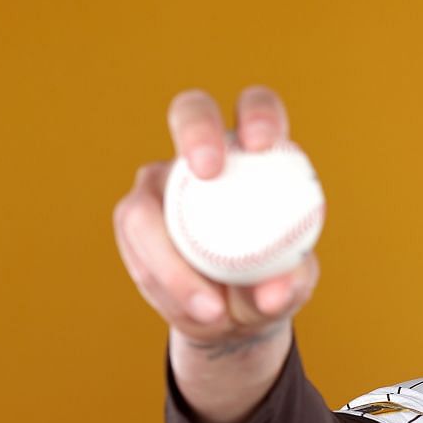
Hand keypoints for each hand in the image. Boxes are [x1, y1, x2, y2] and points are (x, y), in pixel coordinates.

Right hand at [112, 85, 321, 343]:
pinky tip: (193, 312)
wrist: (231, 314)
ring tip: (211, 309)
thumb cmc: (267, 286)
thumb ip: (288, 286)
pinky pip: (137, 248)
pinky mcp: (133, 217)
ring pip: (148, 201)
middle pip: (189, 112)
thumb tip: (274, 291)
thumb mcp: (288, 290)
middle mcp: (200, 156)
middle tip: (208, 172)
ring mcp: (161, 183)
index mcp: (252, 155)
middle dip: (196, 131)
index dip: (258, 113)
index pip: (255, 107)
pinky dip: (165, 285)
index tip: (262, 144)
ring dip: (172, 260)